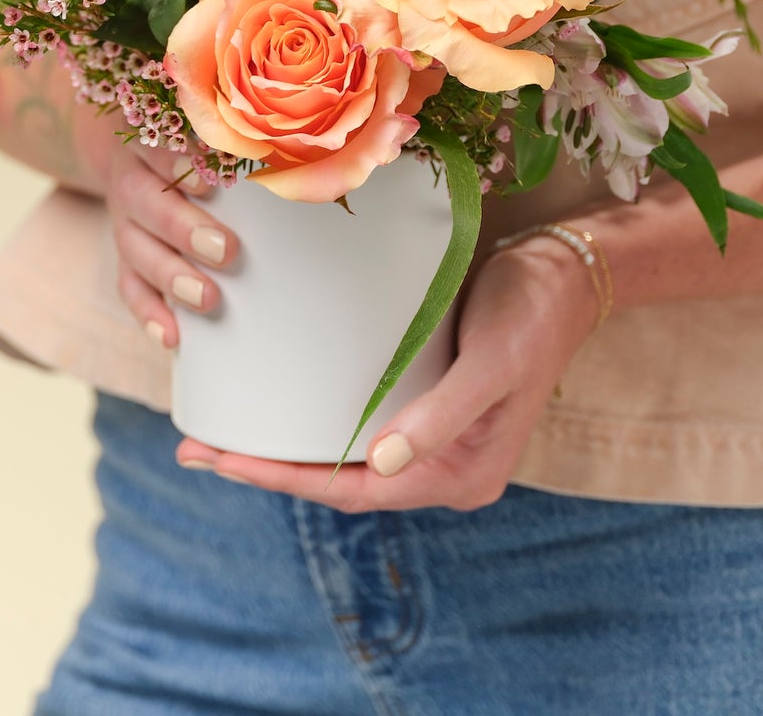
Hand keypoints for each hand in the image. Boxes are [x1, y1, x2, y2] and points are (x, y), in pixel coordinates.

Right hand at [100, 137, 236, 349]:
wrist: (138, 151)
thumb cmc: (194, 140)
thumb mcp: (200, 127)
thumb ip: (234, 138)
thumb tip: (295, 149)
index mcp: (150, 139)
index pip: (155, 146)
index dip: (176, 163)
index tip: (212, 183)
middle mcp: (131, 177)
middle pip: (144, 201)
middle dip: (184, 227)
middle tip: (227, 250)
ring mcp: (124, 218)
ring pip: (135, 248)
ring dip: (171, 275)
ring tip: (207, 298)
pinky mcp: (125, 254)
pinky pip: (129, 285)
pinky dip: (149, 312)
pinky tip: (172, 337)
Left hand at [175, 232, 603, 510]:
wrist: (565, 271)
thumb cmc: (531, 313)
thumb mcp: (491, 364)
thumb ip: (441, 415)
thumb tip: (378, 463)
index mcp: (460, 475)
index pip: (353, 491)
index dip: (283, 478)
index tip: (222, 460)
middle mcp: (443, 465)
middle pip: (339, 481)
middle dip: (268, 467)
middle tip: (197, 446)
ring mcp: (434, 433)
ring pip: (343, 454)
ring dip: (284, 444)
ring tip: (222, 430)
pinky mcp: (426, 397)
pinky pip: (357, 419)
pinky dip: (313, 413)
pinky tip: (280, 394)